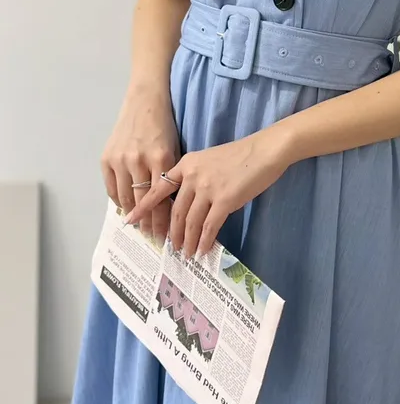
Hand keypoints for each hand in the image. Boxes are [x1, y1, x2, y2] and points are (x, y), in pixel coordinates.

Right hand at [101, 84, 179, 246]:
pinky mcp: (106, 158)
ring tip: (140, 228)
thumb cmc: (164, 128)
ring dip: (133, 216)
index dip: (163, 221)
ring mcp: (120, 159)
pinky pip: (112, 188)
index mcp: (161, 159)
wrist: (144, 103)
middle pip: (143, 202)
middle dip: (149, 224)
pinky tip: (126, 209)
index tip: (167, 237)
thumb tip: (172, 209)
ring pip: (126, 198)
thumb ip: (171, 178)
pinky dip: (119, 201)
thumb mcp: (175, 151)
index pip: (162, 200)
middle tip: (154, 239)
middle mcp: (139, 160)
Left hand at [123, 126, 292, 259]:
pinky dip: (205, 240)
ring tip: (187, 253)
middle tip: (170, 247)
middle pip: (176, 211)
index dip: (144, 207)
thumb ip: (195, 177)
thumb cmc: (242, 155)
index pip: (159, 188)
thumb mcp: (210, 160)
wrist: (265, 150)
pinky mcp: (224, 200)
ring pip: (191, 221)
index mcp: (186, 164)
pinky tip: (204, 250)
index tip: (131, 220)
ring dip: (188, 241)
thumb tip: (190, 203)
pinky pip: (210, 226)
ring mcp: (207, 188)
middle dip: (172, 233)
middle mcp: (192, 176)